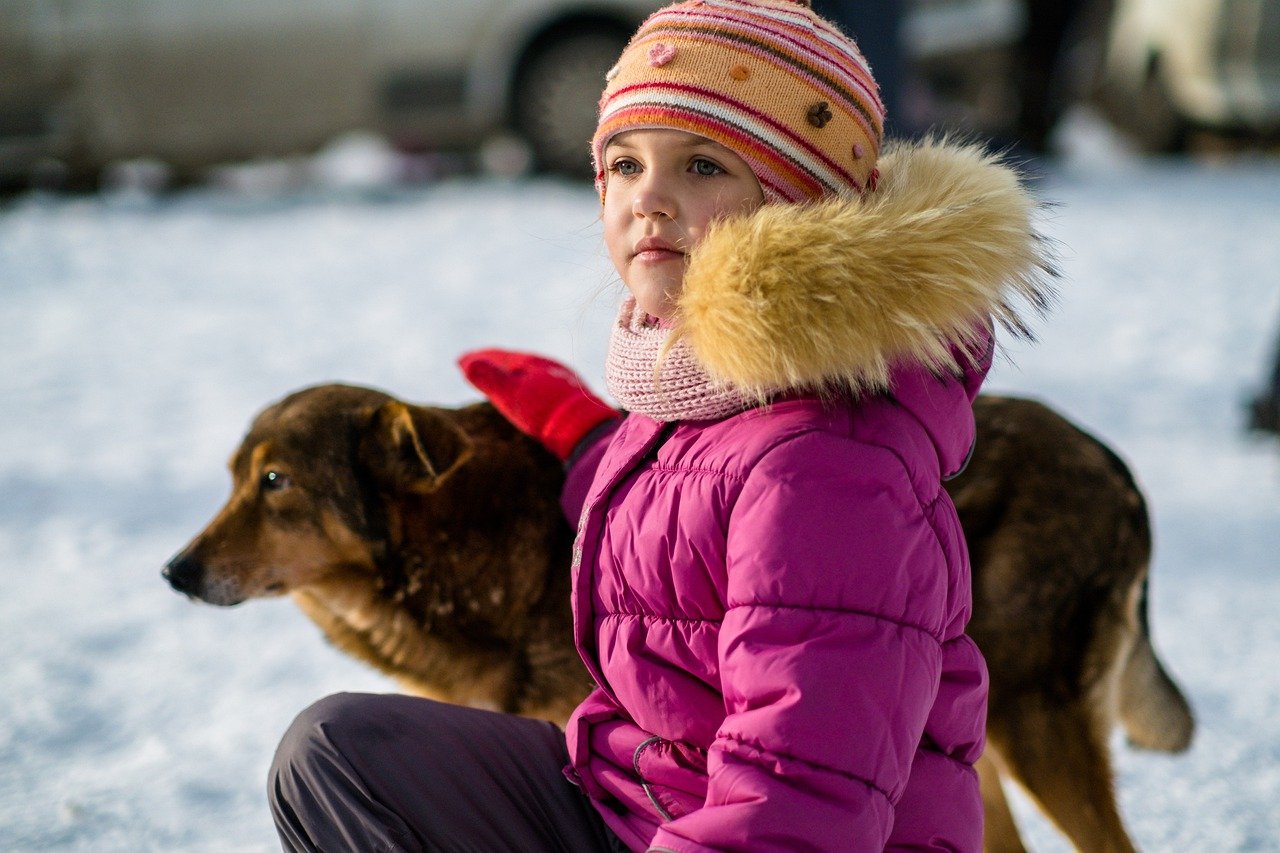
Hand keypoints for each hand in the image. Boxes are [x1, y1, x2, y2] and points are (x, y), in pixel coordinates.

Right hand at [458, 349, 618, 460]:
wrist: (586, 429)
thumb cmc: (546, 412)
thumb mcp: (512, 395)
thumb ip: (490, 380)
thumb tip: (467, 363)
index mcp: (533, 362)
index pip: (499, 356)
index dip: (477, 359)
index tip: (459, 361)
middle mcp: (549, 368)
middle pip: (514, 364)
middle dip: (493, 365)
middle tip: (473, 367)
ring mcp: (562, 382)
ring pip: (529, 375)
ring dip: (510, 377)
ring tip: (497, 381)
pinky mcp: (571, 399)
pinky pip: (541, 387)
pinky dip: (525, 388)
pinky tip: (528, 397)